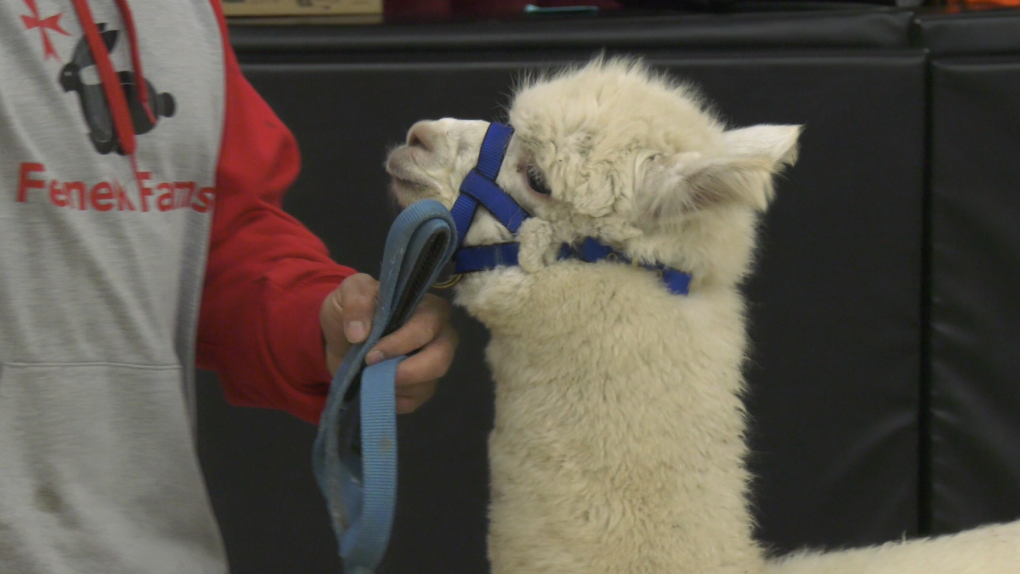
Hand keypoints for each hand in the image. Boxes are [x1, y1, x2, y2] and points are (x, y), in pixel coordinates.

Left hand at [319, 273, 457, 413]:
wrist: (340, 339)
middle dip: (406, 371)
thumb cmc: (353, 311)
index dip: (401, 344)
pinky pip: (414, 401)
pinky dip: (390, 398)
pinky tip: (374, 386)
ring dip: (392, 384)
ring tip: (368, 376)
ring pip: (426, 384)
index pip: (426, 327)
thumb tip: (359, 333)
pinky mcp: (423, 388)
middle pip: (439, 359)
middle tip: (374, 371)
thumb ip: (355, 302)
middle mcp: (440, 336)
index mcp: (428, 308)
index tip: (371, 355)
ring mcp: (433, 364)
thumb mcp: (348, 293)